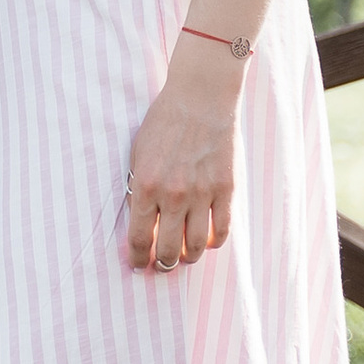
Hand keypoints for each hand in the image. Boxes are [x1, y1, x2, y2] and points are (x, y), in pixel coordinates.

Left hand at [125, 50, 238, 268]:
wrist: (200, 98)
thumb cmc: (164, 123)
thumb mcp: (138, 154)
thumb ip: (139, 188)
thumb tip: (140, 222)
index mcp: (145, 185)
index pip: (138, 238)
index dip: (137, 258)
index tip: (138, 265)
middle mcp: (173, 195)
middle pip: (167, 250)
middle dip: (162, 264)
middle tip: (162, 265)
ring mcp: (202, 194)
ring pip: (196, 247)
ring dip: (188, 258)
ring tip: (184, 257)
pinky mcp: (226, 190)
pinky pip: (222, 231)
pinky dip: (213, 243)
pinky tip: (207, 241)